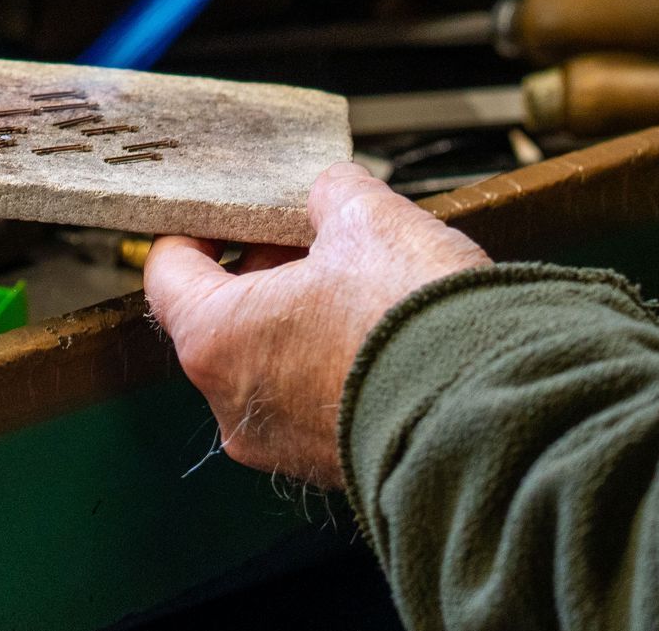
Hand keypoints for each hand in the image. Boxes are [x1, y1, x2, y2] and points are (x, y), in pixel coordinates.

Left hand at [143, 162, 490, 486]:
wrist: (490, 416)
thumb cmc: (413, 324)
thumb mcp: (368, 218)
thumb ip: (330, 194)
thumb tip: (330, 193)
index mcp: (217, 340)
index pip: (168, 274)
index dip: (197, 230)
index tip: (226, 212)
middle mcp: (235, 404)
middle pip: (220, 318)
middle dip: (263, 270)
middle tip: (308, 235)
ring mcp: (281, 444)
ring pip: (268, 361)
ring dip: (299, 316)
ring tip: (357, 278)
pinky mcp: (330, 465)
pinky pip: (311, 399)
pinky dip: (330, 362)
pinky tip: (378, 328)